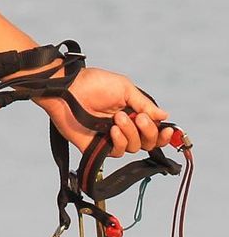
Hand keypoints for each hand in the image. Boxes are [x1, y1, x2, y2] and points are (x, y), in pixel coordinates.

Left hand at [37, 66, 173, 157]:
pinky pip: (116, 153)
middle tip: (139, 119)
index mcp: (132, 112)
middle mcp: (123, 127)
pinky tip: (112, 130)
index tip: (168, 130)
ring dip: (130, 134)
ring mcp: (110, 137)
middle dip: (147, 132)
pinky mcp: (97, 146)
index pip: (153, 130)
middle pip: (147, 142)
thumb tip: (164, 116)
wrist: (68, 89)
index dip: (162, 134)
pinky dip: (118, 142)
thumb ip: (144, 104)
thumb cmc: (93, 83)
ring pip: (133, 148)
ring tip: (118, 118)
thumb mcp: (124, 88)